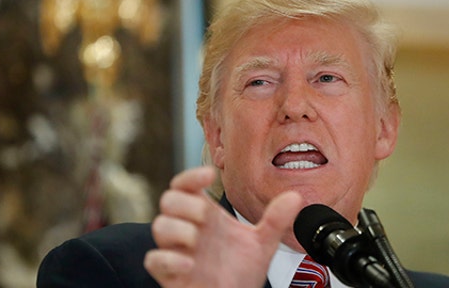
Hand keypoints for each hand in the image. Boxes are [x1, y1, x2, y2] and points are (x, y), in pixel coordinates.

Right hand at [144, 166, 303, 287]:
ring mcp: (177, 250)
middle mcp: (189, 228)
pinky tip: (188, 263)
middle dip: (186, 203)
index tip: (209, 175)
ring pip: (159, 225)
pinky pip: (154, 260)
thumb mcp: (262, 243)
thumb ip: (275, 219)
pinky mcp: (170, 273)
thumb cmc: (241, 272)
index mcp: (206, 215)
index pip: (187, 185)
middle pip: (169, 199)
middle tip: (206, 216)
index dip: (191, 176)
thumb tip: (294, 197)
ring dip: (177, 228)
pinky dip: (168, 259)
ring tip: (197, 239)